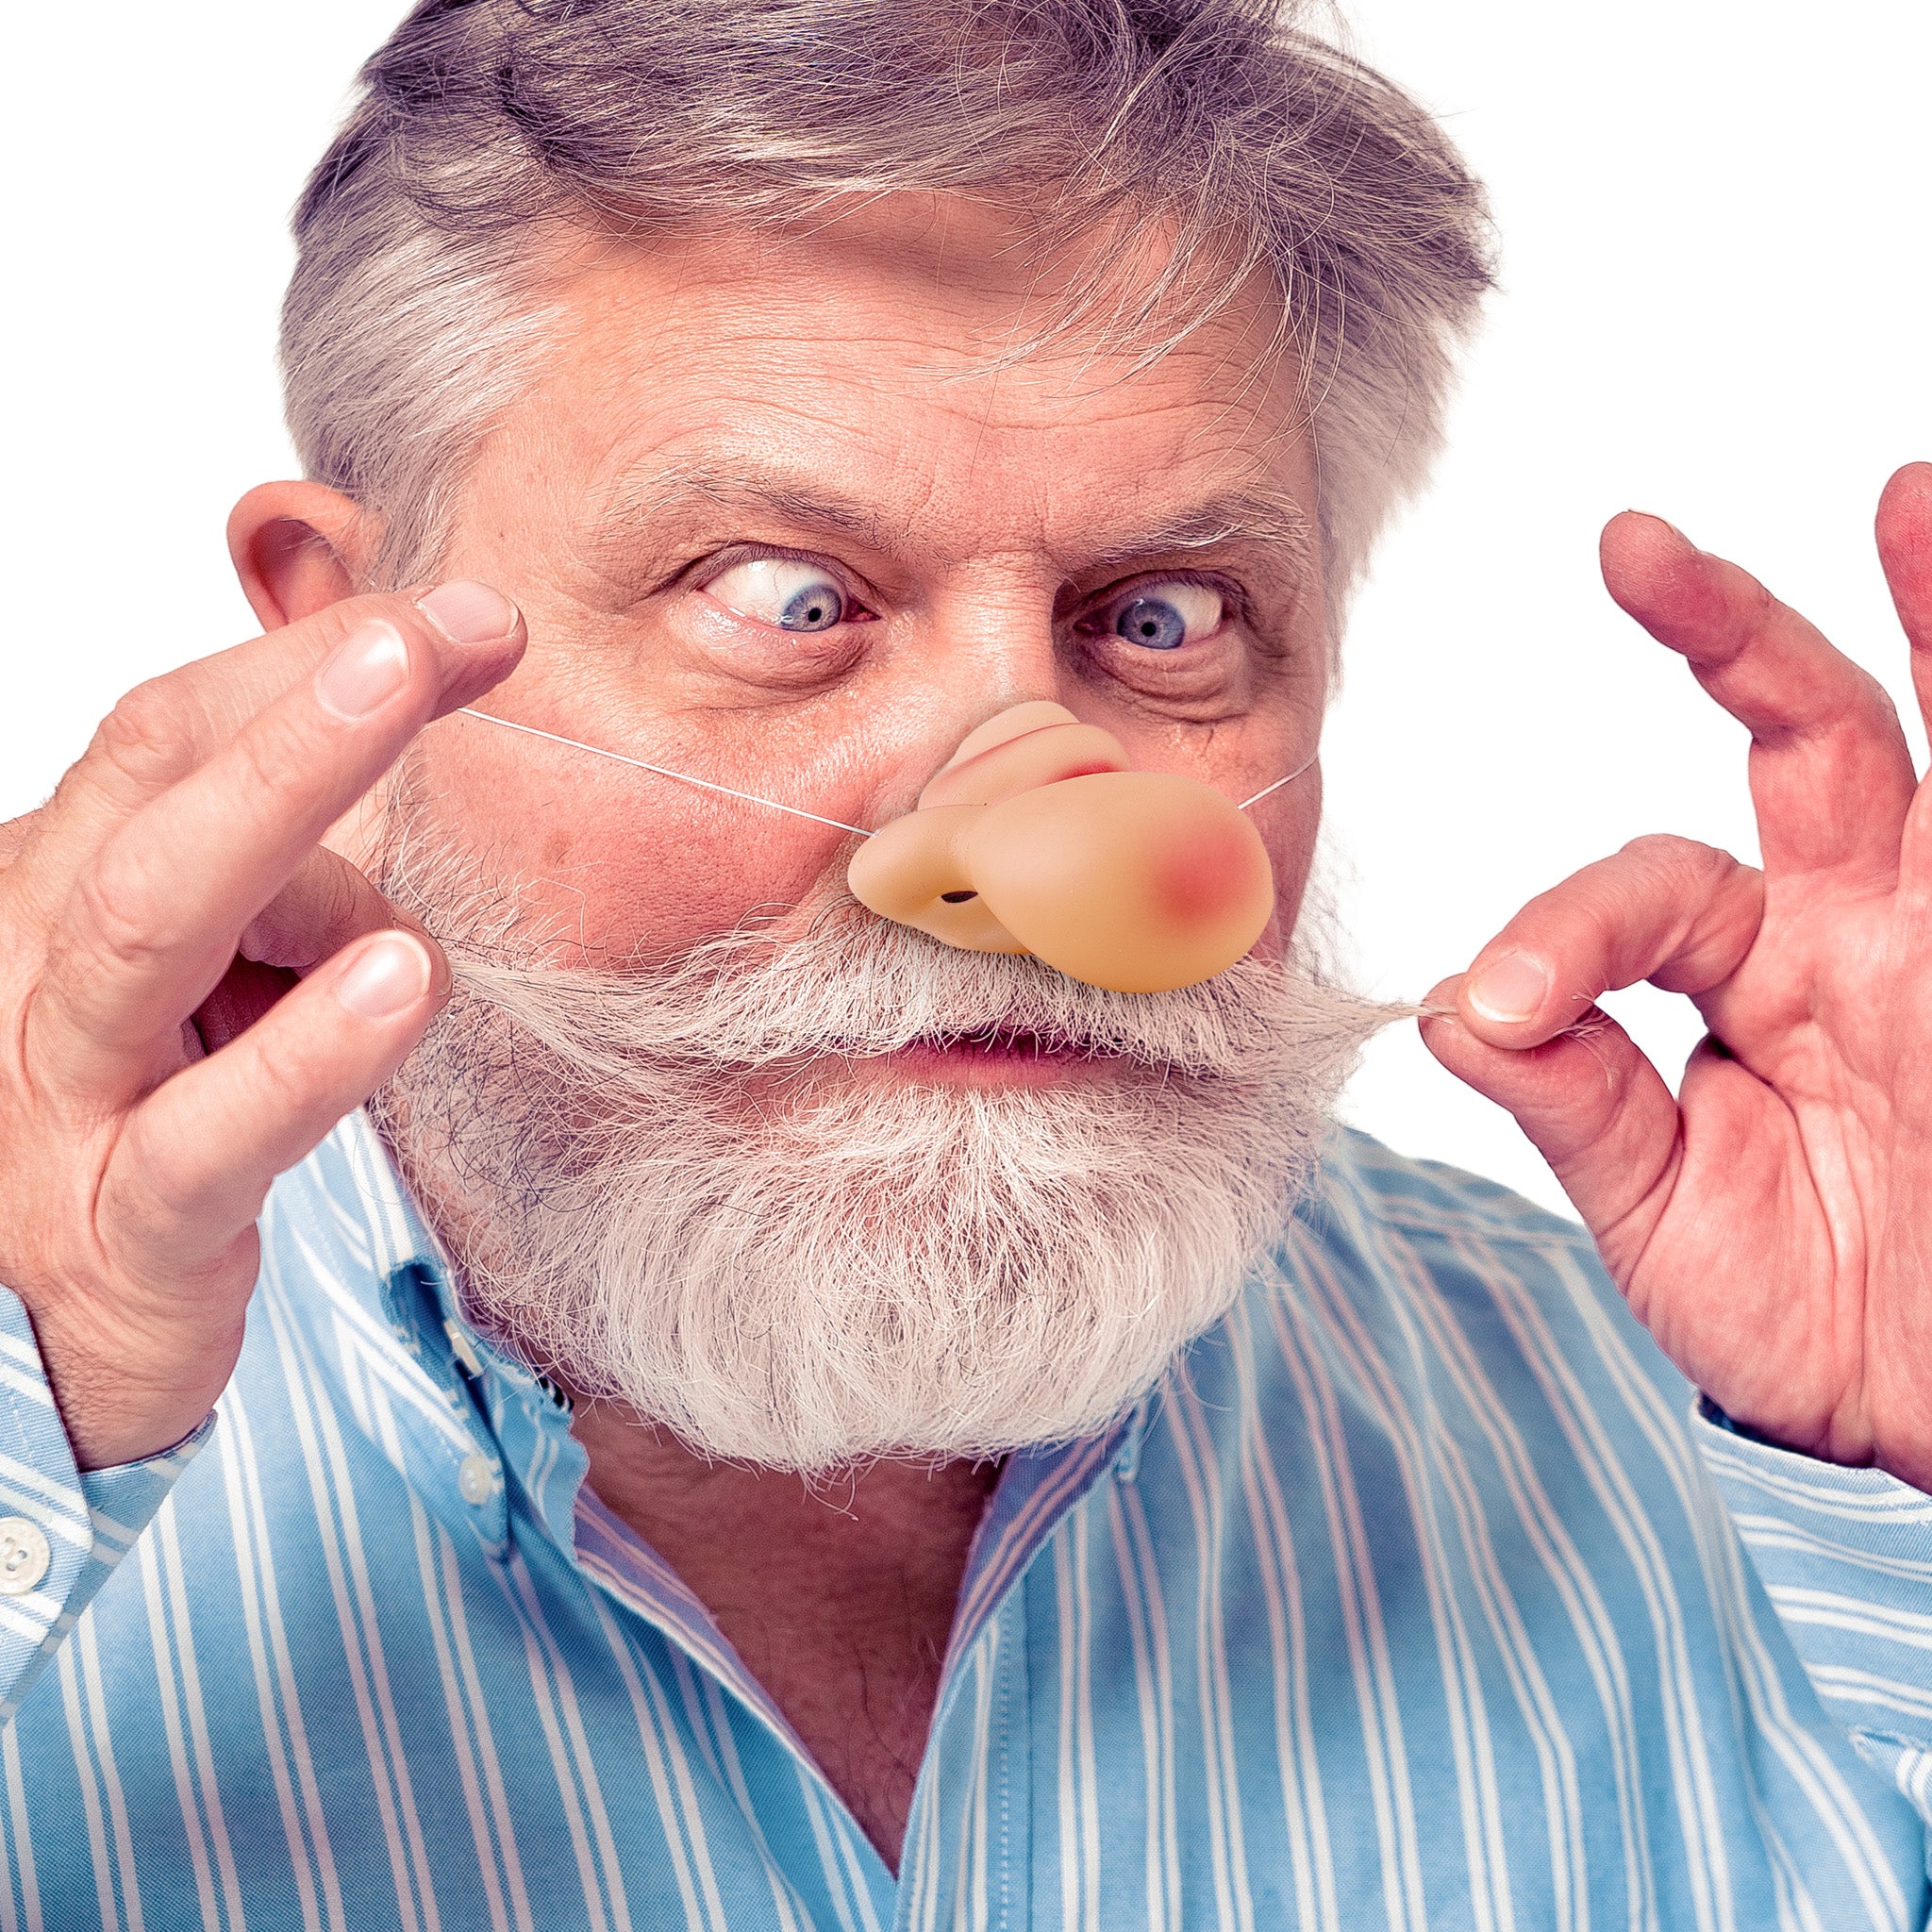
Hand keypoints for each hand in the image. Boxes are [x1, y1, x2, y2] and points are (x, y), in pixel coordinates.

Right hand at [0, 585, 523, 1469]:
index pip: (177, 732)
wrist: (38, 1339)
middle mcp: (45, 965)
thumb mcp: (213, 966)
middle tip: (439, 626)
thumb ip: (289, 858)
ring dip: (283, 800)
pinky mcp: (124, 1225)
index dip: (309, 659)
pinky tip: (398, 982)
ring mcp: (70, 1095)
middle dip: (303, 692)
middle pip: (159, 791)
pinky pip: (207, 1134)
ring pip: (152, 924)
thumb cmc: (145, 1117)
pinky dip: (305, 1054)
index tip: (466, 617)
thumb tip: (403, 709)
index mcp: (72, 885)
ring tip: (404, 704)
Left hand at [1421, 463, 1931, 1488]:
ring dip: (1928, 620)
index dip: (1566, 933)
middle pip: (1802, 738)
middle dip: (1723, 632)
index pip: (1646, 890)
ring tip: (1911, 498)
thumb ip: (1572, 1098)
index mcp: (1747, 972)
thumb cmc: (1809, 1311)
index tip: (1504, 1005)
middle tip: (1634, 546)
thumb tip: (1448, 1007)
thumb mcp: (1663, 1212)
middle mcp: (1858, 925)